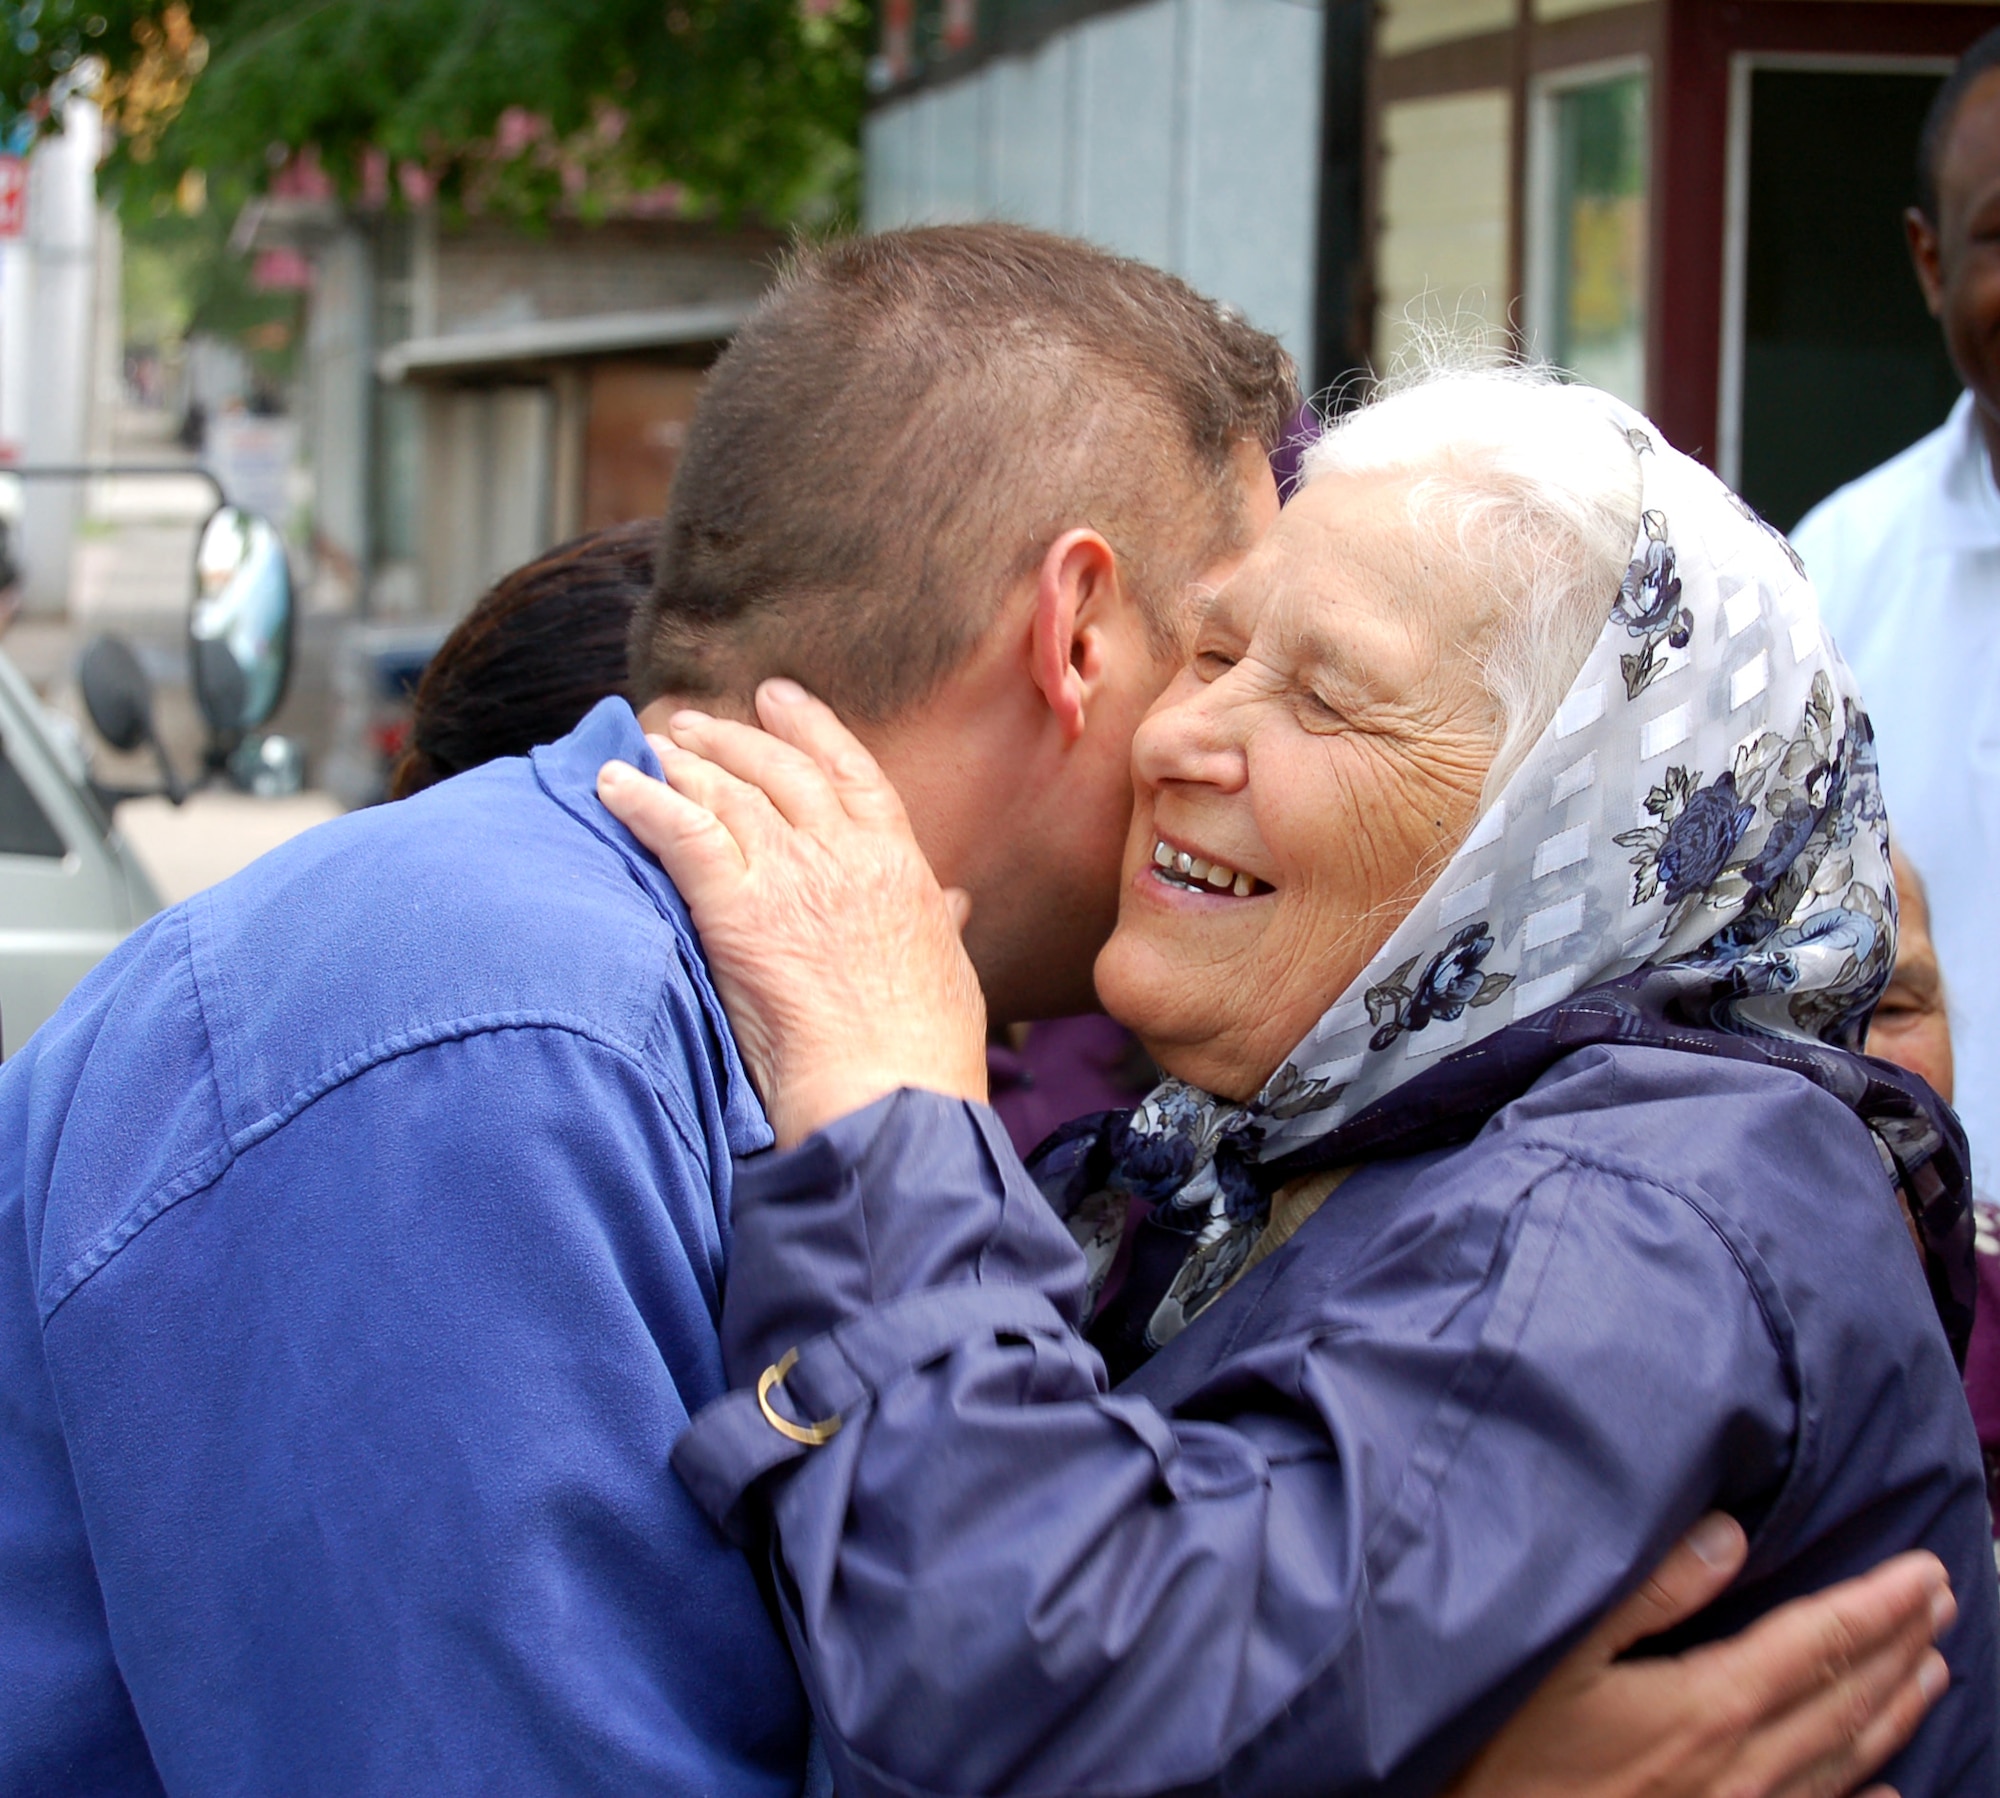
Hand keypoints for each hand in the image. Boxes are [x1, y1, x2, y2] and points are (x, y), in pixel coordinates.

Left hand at [598, 680, 987, 1148]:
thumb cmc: (924, 1052)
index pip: (851, 773)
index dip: (812, 729)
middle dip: (734, 737)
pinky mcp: (737, 910)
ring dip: (685, 763)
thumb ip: (943, 924)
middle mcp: (845, 855)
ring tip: (652, 744)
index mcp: (900, 865)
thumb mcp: (953, 971)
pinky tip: (613, 784)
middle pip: (780, 771)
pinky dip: (643, 800)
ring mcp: (790, 877)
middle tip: (696, 720)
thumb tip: (953, 901)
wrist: (889, 1093)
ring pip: (728, 793)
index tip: (781, 700)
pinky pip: (681, 831)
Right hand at [1449, 1514, 1953, 1797]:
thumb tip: (1728, 1537)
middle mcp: (1744, 1767)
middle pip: (1845, 1698)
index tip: (1922, 1573)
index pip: (1816, 1643)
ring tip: (1935, 1668)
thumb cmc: (1511, 1748)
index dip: (1876, 1606)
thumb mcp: (1561, 1652)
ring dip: (1896, 1708)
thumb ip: (1649, 1592)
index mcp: (1708, 1706)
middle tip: (1941, 1599)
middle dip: (1899, 1644)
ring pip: (1846, 1759)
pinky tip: (1892, 1792)